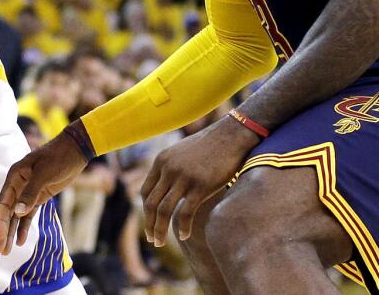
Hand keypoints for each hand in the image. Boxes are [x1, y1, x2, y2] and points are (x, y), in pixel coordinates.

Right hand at [0, 129, 88, 255]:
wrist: (75, 150)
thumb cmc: (57, 157)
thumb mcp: (44, 174)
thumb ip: (30, 193)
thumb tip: (17, 212)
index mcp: (14, 176)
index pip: (3, 203)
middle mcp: (18, 185)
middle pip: (7, 212)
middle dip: (2, 231)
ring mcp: (28, 192)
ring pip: (16, 216)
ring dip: (11, 232)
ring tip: (6, 251)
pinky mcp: (39, 197)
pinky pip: (28, 215)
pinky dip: (24, 227)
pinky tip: (20, 241)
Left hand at [140, 116, 260, 246]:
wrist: (232, 134)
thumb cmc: (211, 145)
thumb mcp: (183, 152)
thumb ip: (173, 167)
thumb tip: (169, 186)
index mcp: (162, 160)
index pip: (146, 191)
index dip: (145, 210)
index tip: (150, 223)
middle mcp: (169, 168)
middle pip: (151, 203)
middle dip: (149, 224)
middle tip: (152, 240)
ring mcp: (184, 177)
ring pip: (164, 210)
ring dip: (160, 229)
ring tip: (160, 243)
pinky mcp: (201, 185)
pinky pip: (185, 212)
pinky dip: (182, 227)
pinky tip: (183, 236)